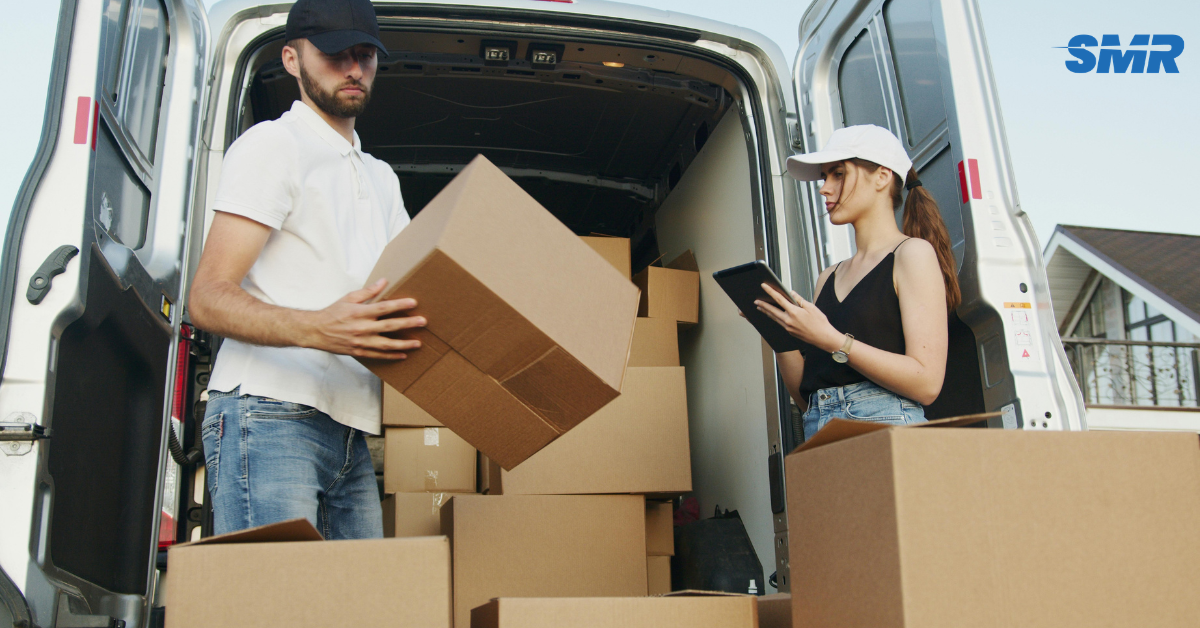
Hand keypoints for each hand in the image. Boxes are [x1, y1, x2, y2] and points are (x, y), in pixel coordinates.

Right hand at [302, 279, 426, 359]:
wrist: (315, 331)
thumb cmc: (333, 313)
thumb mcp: (349, 298)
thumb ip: (368, 291)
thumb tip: (384, 281)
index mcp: (359, 312)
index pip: (383, 308)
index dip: (399, 305)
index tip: (413, 303)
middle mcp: (361, 328)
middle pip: (389, 326)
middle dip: (407, 324)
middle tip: (422, 321)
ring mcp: (360, 342)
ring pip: (386, 344)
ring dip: (403, 344)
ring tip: (418, 343)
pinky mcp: (359, 352)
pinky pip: (378, 356)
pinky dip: (391, 356)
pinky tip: (403, 355)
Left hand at [754, 284, 842, 351]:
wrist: (823, 338)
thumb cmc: (820, 323)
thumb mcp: (811, 307)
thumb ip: (799, 300)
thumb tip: (791, 294)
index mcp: (794, 312)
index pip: (779, 299)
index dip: (770, 292)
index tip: (764, 286)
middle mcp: (788, 321)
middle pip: (772, 310)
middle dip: (763, 305)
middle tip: (756, 301)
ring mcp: (788, 328)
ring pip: (774, 318)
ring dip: (766, 312)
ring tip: (760, 308)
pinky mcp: (790, 332)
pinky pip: (779, 323)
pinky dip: (774, 318)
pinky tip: (773, 315)